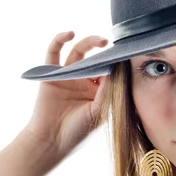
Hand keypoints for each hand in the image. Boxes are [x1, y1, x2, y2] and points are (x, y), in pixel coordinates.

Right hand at [24, 31, 109, 158]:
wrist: (51, 142)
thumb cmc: (77, 131)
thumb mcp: (99, 111)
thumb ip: (108, 90)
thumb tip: (118, 67)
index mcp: (98, 91)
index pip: (109, 70)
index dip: (115, 61)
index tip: (125, 53)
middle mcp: (84, 81)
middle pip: (95, 58)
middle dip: (104, 50)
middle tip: (110, 44)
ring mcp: (67, 76)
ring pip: (78, 52)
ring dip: (88, 42)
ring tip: (100, 40)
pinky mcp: (51, 74)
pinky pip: (54, 52)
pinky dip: (59, 40)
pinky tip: (69, 34)